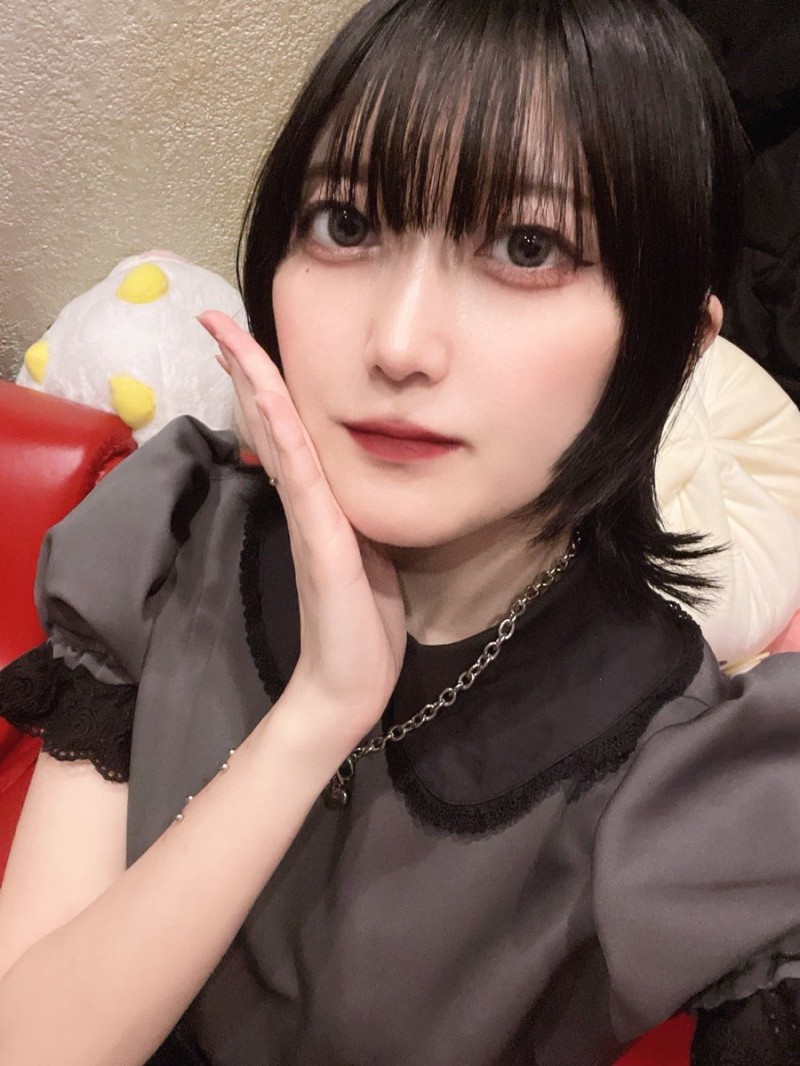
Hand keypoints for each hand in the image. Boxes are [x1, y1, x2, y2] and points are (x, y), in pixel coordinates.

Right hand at [198, 311, 406, 755]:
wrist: (350, 685)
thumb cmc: (359, 625)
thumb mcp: (363, 554)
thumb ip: (350, 515)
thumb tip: (346, 483)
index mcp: (318, 503)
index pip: (285, 431)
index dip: (262, 386)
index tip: (240, 344)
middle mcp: (307, 501)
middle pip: (270, 422)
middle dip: (245, 369)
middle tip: (213, 322)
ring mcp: (312, 517)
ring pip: (280, 437)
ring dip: (254, 384)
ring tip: (227, 338)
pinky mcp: (322, 540)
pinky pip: (302, 476)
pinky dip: (283, 434)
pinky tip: (268, 398)